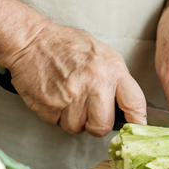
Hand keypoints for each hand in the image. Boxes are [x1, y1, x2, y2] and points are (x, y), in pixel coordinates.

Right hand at [2, 21, 145, 136]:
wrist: (31, 40)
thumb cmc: (66, 44)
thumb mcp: (101, 53)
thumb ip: (114, 78)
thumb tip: (124, 104)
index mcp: (112, 70)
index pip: (135, 103)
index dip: (137, 121)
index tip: (137, 128)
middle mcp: (95, 84)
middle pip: (102, 125)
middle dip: (95, 124)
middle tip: (87, 111)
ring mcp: (71, 96)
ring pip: (77, 128)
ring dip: (72, 118)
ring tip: (67, 96)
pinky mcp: (49, 106)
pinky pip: (57, 124)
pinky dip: (55, 115)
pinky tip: (55, 96)